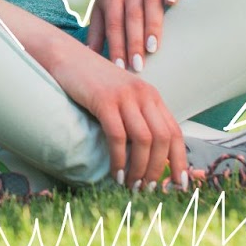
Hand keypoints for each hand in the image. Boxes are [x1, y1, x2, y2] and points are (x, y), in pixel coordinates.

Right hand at [51, 44, 187, 190]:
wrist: (65, 55)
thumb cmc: (91, 81)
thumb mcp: (121, 97)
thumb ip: (136, 117)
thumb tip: (146, 155)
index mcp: (151, 95)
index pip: (175, 132)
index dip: (179, 161)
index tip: (178, 185)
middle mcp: (143, 94)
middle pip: (163, 139)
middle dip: (158, 170)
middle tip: (147, 189)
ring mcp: (124, 96)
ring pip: (144, 140)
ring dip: (139, 168)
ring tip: (132, 186)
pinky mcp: (104, 99)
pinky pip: (118, 136)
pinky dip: (119, 159)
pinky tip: (115, 173)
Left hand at [85, 0, 182, 72]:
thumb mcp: (100, 6)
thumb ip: (97, 30)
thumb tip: (90, 56)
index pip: (113, 25)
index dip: (116, 46)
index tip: (119, 67)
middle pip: (131, 17)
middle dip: (133, 42)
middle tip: (137, 66)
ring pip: (150, 2)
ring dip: (152, 25)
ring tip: (153, 47)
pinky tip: (173, 2)